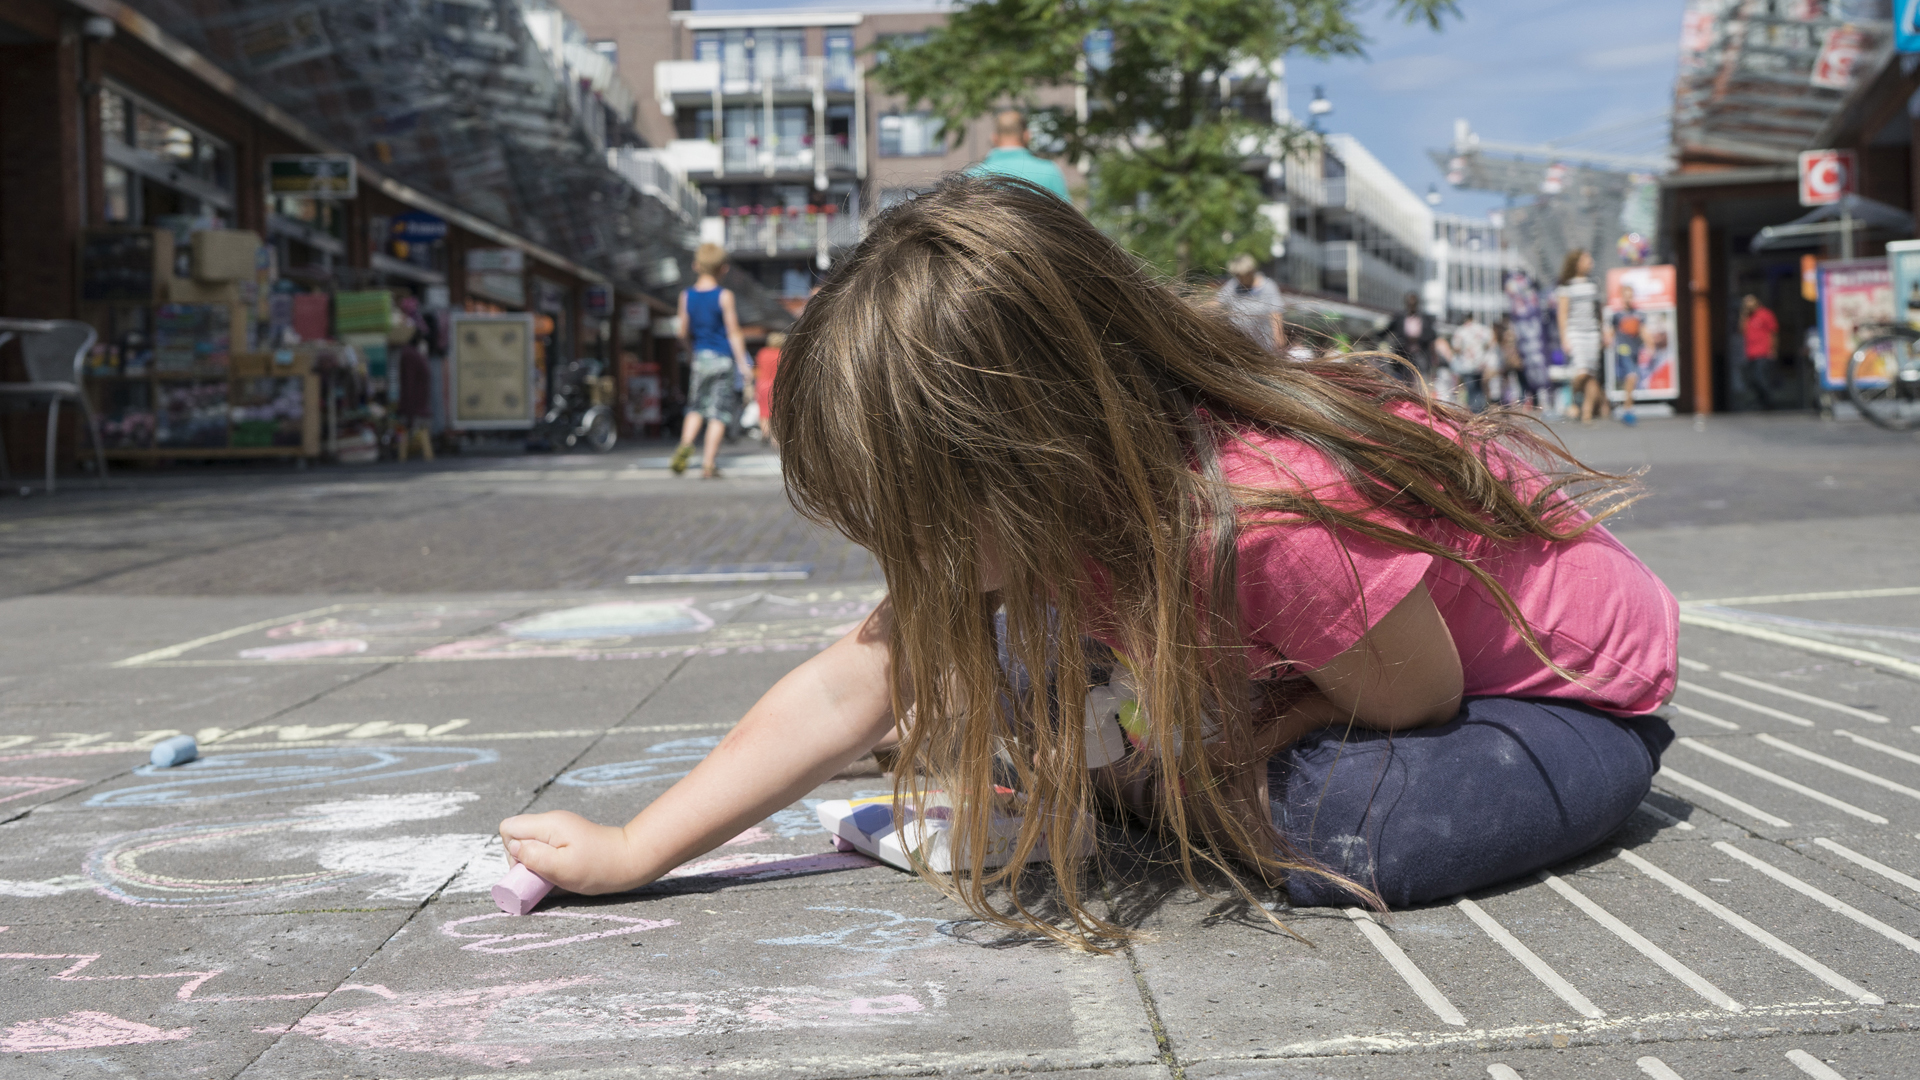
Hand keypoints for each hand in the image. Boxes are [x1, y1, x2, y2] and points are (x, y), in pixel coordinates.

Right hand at [498, 810, 638, 894]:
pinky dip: (547, 861)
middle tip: (543, 874)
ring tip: (554, 874)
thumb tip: (513, 848)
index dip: (511, 850)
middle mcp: (551, 821)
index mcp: (548, 824)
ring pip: (530, 843)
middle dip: (522, 858)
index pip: (508, 828)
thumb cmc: (597, 867)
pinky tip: (561, 871)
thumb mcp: (561, 868)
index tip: (529, 867)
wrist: (630, 860)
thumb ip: (533, 856)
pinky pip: (545, 847)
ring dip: (535, 861)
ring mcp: (560, 828)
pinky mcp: (567, 837)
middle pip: (518, 835)